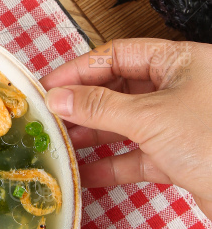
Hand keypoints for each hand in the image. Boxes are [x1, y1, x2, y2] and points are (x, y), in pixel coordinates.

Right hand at [41, 38, 211, 220]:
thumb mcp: (149, 118)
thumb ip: (99, 106)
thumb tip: (58, 97)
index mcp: (181, 62)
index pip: (118, 54)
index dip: (80, 69)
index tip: (47, 86)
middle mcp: (182, 88)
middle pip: (120, 88)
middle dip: (83, 104)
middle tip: (48, 117)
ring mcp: (181, 123)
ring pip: (126, 123)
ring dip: (93, 134)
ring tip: (59, 144)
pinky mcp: (181, 157)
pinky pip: (138, 155)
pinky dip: (112, 164)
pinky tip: (86, 173)